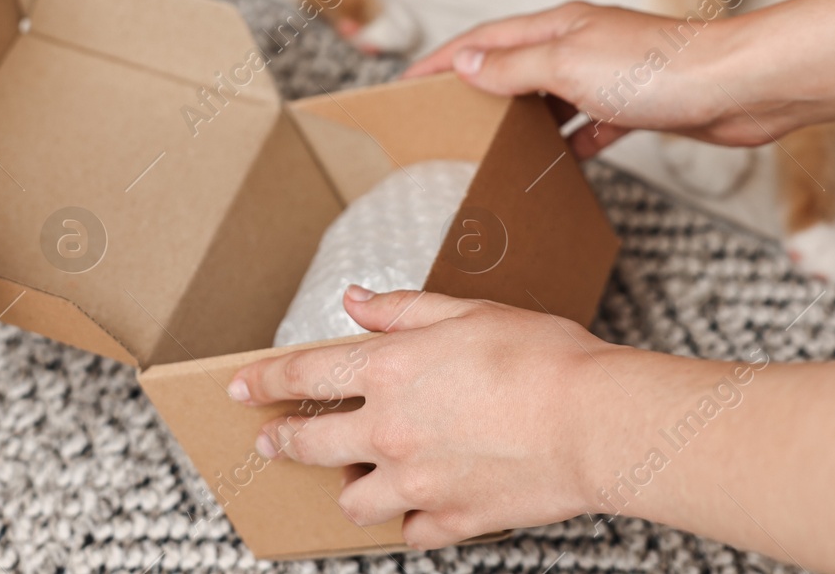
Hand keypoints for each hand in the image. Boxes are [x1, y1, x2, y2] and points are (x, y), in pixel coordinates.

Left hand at [227, 287, 627, 547]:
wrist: (594, 423)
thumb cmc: (541, 356)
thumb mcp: (466, 312)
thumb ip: (402, 311)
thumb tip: (355, 301)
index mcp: (388, 370)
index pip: (302, 374)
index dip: (264, 381)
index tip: (240, 388)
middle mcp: (389, 430)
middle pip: (310, 444)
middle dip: (283, 441)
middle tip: (272, 442)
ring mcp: (417, 482)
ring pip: (354, 500)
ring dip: (350, 487)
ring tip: (356, 477)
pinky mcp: (452, 520)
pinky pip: (411, 533)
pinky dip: (410, 522)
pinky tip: (417, 508)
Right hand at [403, 1, 789, 156]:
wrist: (738, 87)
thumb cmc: (660, 68)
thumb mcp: (568, 65)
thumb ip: (514, 67)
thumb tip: (467, 66)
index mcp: (558, 26)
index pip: (483, 39)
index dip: (443, 59)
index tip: (409, 81)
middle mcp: (582, 43)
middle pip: (516, 63)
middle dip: (478, 86)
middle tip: (444, 116)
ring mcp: (610, 73)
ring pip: (551, 96)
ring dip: (522, 117)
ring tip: (493, 144)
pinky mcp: (639, 104)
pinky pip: (592, 124)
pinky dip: (572, 142)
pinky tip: (565, 163)